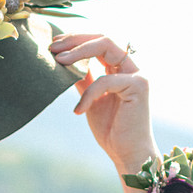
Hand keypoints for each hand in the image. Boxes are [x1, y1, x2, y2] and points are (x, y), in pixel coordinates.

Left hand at [50, 32, 156, 180]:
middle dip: (76, 40)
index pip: (100, 43)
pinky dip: (89, 93)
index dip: (77, 41)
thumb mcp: (90, 100)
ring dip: (79, 52)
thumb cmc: (111, 130)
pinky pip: (105, 80)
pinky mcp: (138, 86)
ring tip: (59, 62)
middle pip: (103, 38)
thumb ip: (84, 81)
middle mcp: (132, 67)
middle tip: (54, 48)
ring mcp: (137, 75)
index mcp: (121, 69)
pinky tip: (79, 110)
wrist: (127, 154)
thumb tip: (64, 63)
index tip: (55, 46)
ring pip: (106, 46)